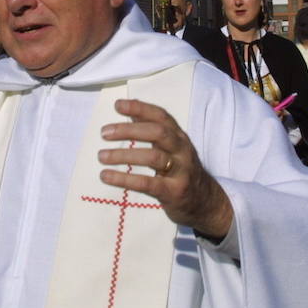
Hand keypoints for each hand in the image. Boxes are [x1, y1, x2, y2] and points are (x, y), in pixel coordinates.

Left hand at [98, 99, 232, 239]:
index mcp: (179, 137)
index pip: (161, 116)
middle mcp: (182, 150)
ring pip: (153, 157)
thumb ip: (153, 131)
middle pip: (157, 133)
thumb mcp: (171, 149)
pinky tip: (106, 176)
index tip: (117, 105)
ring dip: (123, 156)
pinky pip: (147, 183)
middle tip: (104, 132)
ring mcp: (181, 171)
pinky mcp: (174, 192)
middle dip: (129, 130)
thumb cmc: (181, 172)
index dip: (140, 108)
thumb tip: (130, 111)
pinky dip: (124, 179)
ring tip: (101, 156)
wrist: (205, 203)